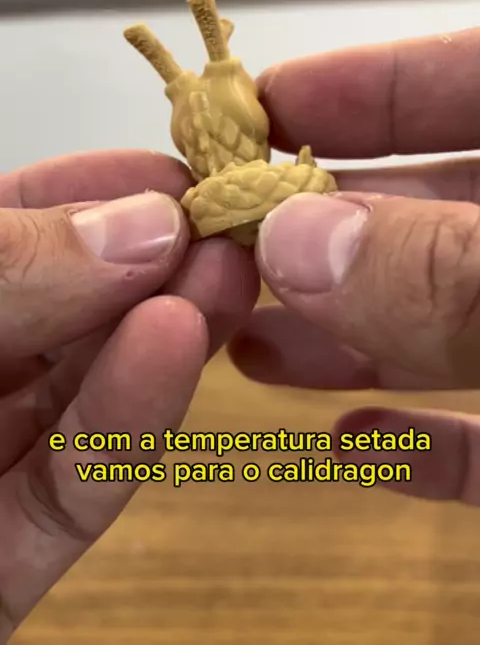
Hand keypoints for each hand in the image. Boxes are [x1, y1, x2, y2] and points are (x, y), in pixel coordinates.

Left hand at [0, 149, 257, 639]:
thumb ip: (4, 269)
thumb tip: (138, 225)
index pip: (19, 230)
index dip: (98, 194)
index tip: (179, 177)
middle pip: (75, 312)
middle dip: (154, 263)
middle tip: (236, 227)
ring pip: (87, 394)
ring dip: (164, 333)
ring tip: (231, 276)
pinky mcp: (3, 563)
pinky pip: (71, 492)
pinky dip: (127, 427)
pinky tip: (176, 354)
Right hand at [229, 26, 479, 506]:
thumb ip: (448, 271)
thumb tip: (297, 239)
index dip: (374, 82)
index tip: (269, 104)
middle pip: (441, 214)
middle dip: (331, 224)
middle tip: (230, 235)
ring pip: (453, 325)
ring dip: (355, 336)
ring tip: (252, 338)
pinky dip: (432, 447)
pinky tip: (362, 448)